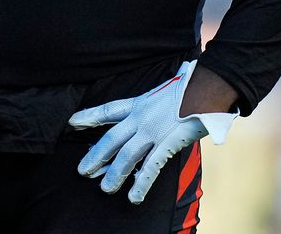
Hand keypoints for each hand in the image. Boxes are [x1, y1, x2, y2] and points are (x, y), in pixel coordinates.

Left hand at [68, 60, 236, 203]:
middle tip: (82, 170)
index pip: (108, 110)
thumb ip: (157, 99)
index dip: (89, 117)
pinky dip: (141, 184)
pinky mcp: (166, 144)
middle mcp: (140, 118)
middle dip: (96, 156)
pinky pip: (150, 167)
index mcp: (139, 102)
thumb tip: (160, 97)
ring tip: (105, 188)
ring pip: (125, 156)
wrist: (208, 85)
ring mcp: (152, 131)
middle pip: (111, 139)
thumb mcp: (165, 88)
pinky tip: (133, 196)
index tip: (72, 122)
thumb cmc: (192, 85)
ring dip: (114, 174)